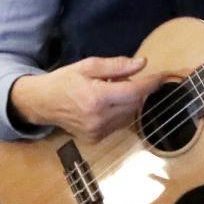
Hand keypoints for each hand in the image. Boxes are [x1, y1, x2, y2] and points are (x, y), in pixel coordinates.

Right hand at [8, 55, 163, 143]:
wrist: (42, 103)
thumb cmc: (64, 80)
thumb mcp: (88, 66)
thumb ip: (116, 66)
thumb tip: (142, 64)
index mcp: (96, 98)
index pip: (134, 93)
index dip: (151, 84)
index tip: (162, 76)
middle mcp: (98, 119)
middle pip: (134, 104)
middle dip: (137, 91)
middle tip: (124, 80)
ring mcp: (97, 132)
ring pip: (129, 116)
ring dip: (128, 102)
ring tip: (110, 92)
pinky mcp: (96, 139)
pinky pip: (119, 124)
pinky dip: (120, 113)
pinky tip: (105, 105)